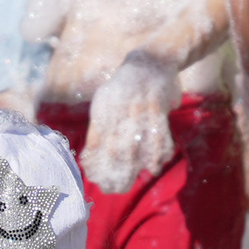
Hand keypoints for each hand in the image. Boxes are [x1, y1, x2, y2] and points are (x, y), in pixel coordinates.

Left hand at [83, 52, 178, 193]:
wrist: (151, 60)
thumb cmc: (123, 87)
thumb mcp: (105, 100)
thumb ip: (99, 127)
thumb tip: (90, 158)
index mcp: (104, 108)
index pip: (96, 141)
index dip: (94, 163)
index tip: (94, 178)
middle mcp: (120, 108)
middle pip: (116, 148)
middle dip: (114, 172)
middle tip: (113, 189)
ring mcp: (140, 108)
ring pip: (137, 146)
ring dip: (134, 168)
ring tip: (131, 183)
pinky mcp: (158, 107)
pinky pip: (158, 136)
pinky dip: (157, 154)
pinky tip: (153, 167)